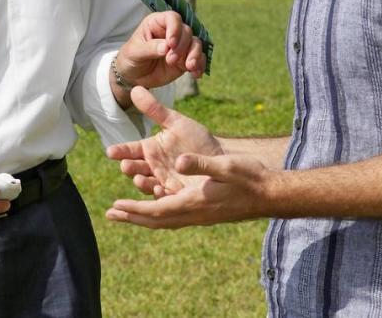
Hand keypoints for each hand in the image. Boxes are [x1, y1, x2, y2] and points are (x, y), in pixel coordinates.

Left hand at [106, 152, 275, 228]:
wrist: (270, 194)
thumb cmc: (249, 178)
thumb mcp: (226, 166)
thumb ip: (201, 164)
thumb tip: (179, 160)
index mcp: (194, 203)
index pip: (156, 210)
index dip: (134, 208)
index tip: (115, 206)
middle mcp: (194, 214)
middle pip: (156, 220)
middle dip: (132, 217)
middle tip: (111, 214)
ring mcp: (201, 216)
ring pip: (166, 221)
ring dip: (144, 216)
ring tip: (127, 212)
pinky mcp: (206, 212)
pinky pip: (176, 217)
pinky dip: (160, 213)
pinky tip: (157, 206)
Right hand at [107, 87, 222, 195]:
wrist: (220, 157)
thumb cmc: (197, 138)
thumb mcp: (176, 123)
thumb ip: (155, 109)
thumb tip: (135, 89)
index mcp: (151, 149)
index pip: (130, 150)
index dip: (121, 151)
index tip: (111, 151)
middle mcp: (153, 166)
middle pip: (135, 169)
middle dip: (129, 168)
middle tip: (126, 165)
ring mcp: (162, 181)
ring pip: (146, 184)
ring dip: (141, 183)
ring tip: (139, 179)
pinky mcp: (174, 195)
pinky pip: (164, 197)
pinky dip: (160, 194)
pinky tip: (160, 190)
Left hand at [114, 12, 206, 89]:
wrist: (134, 76)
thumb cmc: (130, 58)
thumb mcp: (134, 52)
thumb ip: (150, 48)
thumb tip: (166, 47)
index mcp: (157, 23)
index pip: (172, 18)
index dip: (175, 29)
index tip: (171, 44)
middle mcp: (171, 31)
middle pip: (186, 31)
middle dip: (182, 46)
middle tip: (171, 60)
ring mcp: (180, 45)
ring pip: (196, 43)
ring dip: (194, 55)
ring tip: (189, 67)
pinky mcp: (186, 58)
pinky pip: (199, 58)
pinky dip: (200, 65)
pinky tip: (196, 74)